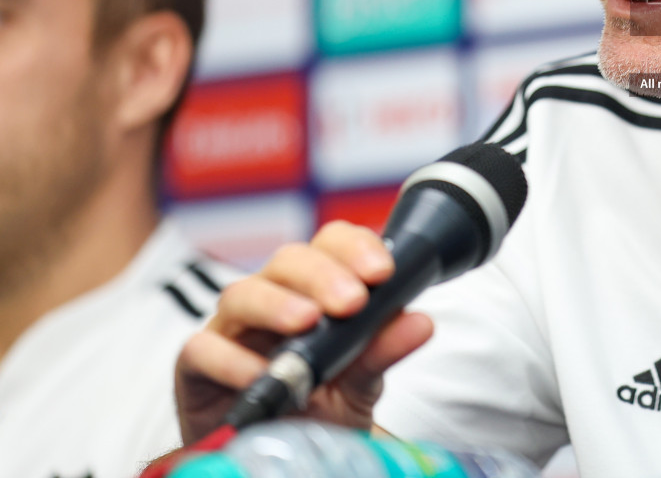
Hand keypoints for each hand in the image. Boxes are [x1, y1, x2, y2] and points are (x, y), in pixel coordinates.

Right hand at [175, 221, 432, 442]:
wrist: (274, 456)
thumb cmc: (315, 409)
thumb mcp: (359, 383)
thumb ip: (383, 351)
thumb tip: (422, 322)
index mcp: (314, 290)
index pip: (331, 245)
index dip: (356, 247)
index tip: (384, 271)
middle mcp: (271, 300)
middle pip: (288, 261)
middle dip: (323, 275)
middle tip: (353, 302)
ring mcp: (231, 330)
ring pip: (241, 293)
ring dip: (277, 303)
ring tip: (308, 322)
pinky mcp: (196, 368)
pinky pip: (202, 350)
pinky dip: (230, 358)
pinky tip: (259, 373)